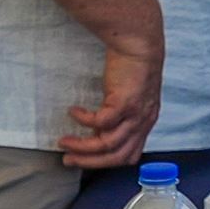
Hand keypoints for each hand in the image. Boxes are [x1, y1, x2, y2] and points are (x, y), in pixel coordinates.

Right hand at [58, 32, 162, 169]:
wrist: (139, 46)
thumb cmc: (132, 69)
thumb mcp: (130, 99)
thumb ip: (119, 117)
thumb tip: (98, 130)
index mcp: (145, 124)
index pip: (129, 155)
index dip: (107, 162)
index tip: (86, 159)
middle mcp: (143, 123)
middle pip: (117, 157)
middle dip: (90, 162)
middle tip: (68, 160)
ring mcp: (135, 114)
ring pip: (108, 144)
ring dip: (83, 147)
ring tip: (64, 142)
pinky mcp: (125, 103)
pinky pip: (100, 122)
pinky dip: (84, 121)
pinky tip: (73, 112)